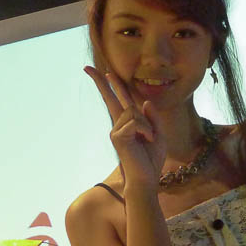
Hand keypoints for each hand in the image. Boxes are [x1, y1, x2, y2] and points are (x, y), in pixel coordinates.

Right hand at [85, 66, 166, 189]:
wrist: (147, 177)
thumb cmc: (152, 159)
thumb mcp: (159, 134)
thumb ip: (153, 117)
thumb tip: (144, 102)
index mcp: (129, 122)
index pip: (119, 99)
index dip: (111, 85)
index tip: (103, 72)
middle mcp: (119, 124)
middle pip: (111, 97)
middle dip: (100, 82)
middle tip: (87, 68)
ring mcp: (116, 130)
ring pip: (133, 111)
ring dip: (146, 124)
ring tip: (149, 138)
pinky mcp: (117, 136)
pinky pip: (135, 122)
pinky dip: (145, 130)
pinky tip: (146, 140)